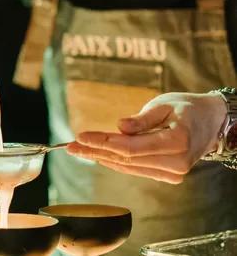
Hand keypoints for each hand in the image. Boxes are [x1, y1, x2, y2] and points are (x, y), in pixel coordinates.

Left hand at [66, 92, 226, 183]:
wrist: (211, 122)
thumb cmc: (187, 108)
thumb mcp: (164, 105)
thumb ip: (142, 119)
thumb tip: (119, 126)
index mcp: (178, 141)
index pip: (131, 147)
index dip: (103, 142)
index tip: (80, 136)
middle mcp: (176, 163)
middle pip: (126, 159)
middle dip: (95, 151)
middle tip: (70, 146)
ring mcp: (173, 173)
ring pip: (128, 167)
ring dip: (100, 158)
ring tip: (77, 150)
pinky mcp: (167, 176)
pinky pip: (135, 169)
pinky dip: (115, 161)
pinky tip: (97, 155)